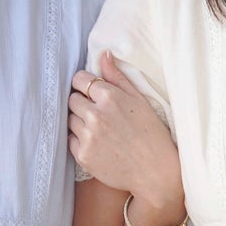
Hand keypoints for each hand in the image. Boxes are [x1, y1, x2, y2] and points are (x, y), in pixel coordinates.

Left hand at [69, 51, 183, 221]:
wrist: (155, 172)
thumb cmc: (152, 134)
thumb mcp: (139, 100)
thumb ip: (117, 77)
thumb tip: (102, 54)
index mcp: (110, 97)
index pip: (79, 80)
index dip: (84, 85)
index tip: (90, 92)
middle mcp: (95, 115)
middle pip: (71, 99)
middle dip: (81, 102)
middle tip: (97, 113)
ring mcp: (87, 136)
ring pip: (69, 119)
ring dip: (79, 121)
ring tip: (99, 129)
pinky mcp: (83, 155)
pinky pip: (70, 140)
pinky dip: (79, 140)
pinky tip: (97, 143)